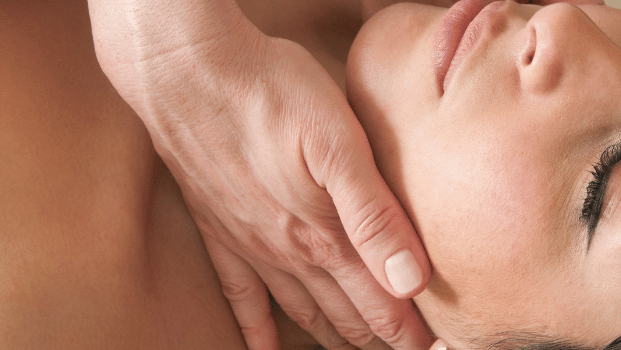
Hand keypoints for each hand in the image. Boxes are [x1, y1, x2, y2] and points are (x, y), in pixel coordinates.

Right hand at [86, 1, 431, 348]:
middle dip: (378, 336)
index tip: (433, 345)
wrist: (188, 71)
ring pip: (301, 310)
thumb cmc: (273, 94)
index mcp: (324, 234)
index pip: (378, 300)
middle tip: (405, 349)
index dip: (408, 329)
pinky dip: (257, 330)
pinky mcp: (219, 230)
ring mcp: (250, 245)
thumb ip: (375, 216)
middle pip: (344, 312)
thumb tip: (410, 281)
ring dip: (332, 335)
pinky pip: (240, 297)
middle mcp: (288, 251)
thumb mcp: (340, 145)